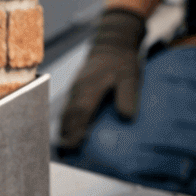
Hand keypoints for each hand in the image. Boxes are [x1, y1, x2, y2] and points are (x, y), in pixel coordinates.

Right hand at [58, 8, 146, 152]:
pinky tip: (70, 130)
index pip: (80, 115)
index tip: (71, 148)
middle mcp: (78, 90)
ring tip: (65, 148)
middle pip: (68, 117)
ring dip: (65, 130)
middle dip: (66, 135)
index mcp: (90, 89)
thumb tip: (126, 118)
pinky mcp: (77, 89)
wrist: (113, 41)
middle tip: (65, 154)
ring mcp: (76, 89)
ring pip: (66, 113)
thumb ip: (127, 96)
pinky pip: (69, 108)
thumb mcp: (130, 76)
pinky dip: (68, 121)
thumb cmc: (123, 60)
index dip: (75, 132)